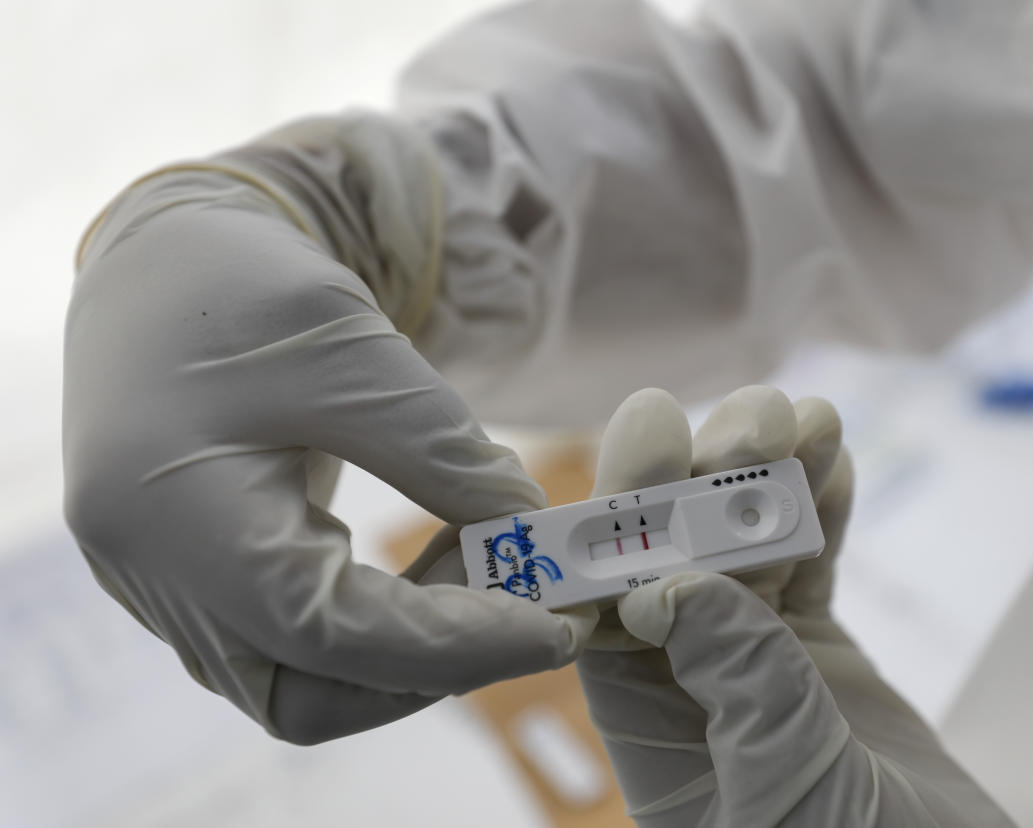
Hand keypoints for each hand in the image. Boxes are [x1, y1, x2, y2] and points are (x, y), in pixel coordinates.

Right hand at [64, 165, 594, 743]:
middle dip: (436, 665)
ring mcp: (172, 591)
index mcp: (174, 520)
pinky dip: (385, 619)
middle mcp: (158, 581)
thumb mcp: (354, 355)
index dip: (456, 645)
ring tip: (491, 558)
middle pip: (311, 696)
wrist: (162, 264)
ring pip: (306, 682)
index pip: (331, 634)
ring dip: (415, 644)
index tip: (558, 627)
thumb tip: (533, 536)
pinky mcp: (205, 582)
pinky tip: (443, 554)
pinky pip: (299, 643)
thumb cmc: (244, 288)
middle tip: (535, 606)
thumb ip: (447, 457)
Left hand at [577, 387, 1011, 825]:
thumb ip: (740, 689)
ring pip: (751, 553)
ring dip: (776, 481)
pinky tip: (834, 454)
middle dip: (713, 481)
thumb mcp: (787, 793)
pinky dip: (826, 514)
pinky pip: (815, 569)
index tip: (650, 431)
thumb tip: (671, 585)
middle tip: (756, 413)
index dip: (625, 516)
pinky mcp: (821, 658)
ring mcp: (759, 664)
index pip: (612, 606)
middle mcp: (691, 686)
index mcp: (652, 731)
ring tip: (807, 414)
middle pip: (683, 560)